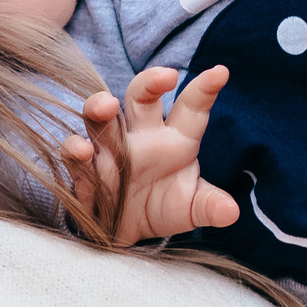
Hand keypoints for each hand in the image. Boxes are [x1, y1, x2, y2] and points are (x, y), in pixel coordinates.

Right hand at [64, 65, 241, 242]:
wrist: (125, 233)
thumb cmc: (161, 207)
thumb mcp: (189, 209)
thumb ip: (209, 206)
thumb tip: (230, 212)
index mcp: (175, 138)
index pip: (191, 108)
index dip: (205, 89)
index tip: (221, 73)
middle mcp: (141, 135)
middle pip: (141, 97)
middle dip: (150, 82)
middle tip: (165, 76)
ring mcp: (110, 149)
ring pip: (101, 117)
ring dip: (99, 107)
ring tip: (107, 105)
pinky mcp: (85, 170)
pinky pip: (76, 154)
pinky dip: (76, 151)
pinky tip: (82, 150)